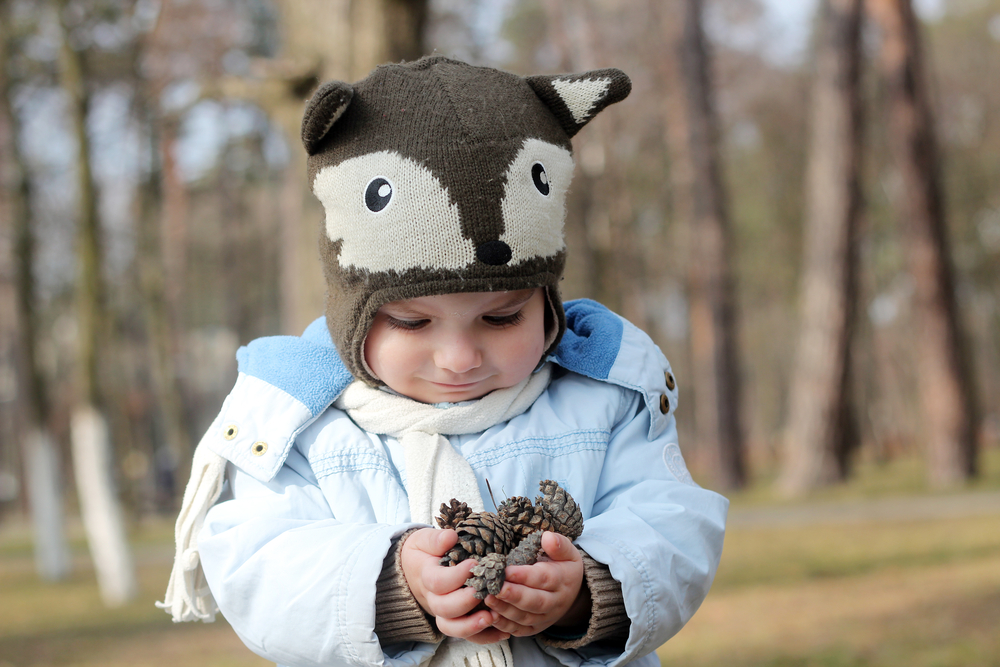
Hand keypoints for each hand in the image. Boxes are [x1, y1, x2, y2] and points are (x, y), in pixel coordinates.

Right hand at [399, 528, 509, 643]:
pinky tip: (502, 632)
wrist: (415, 570)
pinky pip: (467, 636)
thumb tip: (451, 537)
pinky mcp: (456, 621)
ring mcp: (444, 613)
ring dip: (472, 625)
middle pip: (444, 608)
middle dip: (465, 602)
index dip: (455, 576)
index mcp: (426, 577)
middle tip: (483, 591)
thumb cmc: (425, 553)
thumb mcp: (424, 540)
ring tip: (492, 617)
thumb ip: (436, 539)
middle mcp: (433, 599)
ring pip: (452, 627)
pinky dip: (484, 637)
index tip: (473, 565)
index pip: (437, 582)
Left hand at [485, 532, 587, 636]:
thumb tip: (547, 537)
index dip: (525, 576)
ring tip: (488, 599)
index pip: (544, 578)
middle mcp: (555, 602)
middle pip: (535, 601)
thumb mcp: (567, 552)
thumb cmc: (563, 566)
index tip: (506, 570)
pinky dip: (504, 625)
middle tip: (495, 588)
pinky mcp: (535, 628)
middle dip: (514, 595)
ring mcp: (545, 617)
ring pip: (525, 617)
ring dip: (505, 610)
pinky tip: (490, 616)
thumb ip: (559, 544)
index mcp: (562, 580)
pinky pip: (519, 630)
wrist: (572, 593)